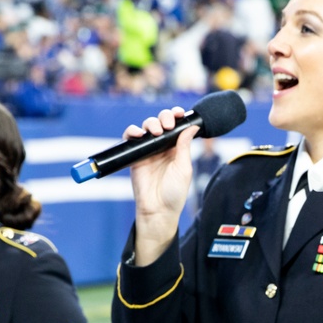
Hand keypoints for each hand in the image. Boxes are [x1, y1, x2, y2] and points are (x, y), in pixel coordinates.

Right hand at [125, 107, 198, 263]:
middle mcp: (163, 146)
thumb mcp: (184, 168)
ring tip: (156, 132)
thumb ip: (185, 146)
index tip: (179, 113)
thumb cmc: (174, 192)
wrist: (158, 209)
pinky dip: (132, 131)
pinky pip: (131, 138)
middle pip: (161, 121)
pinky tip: (139, 134)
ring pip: (147, 126)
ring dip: (151, 123)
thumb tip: (192, 126)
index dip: (177, 116)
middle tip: (167, 125)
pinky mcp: (135, 155)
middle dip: (164, 117)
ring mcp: (148, 150)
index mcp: (177, 147)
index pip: (177, 126)